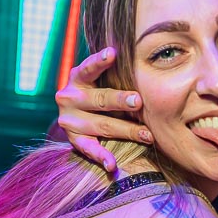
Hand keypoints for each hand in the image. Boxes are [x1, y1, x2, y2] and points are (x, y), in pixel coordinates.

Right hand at [54, 47, 151, 171]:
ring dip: (126, 130)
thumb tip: (146, 56)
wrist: (76, 113)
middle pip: (99, 99)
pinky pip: (88, 148)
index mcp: (77, 77)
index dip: (100, 61)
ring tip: (147, 135)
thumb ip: (114, 71)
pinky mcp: (72, 139)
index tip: (113, 53)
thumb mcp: (101, 78)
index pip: (89, 67)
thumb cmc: (98, 89)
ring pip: (101, 125)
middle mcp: (69, 97)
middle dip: (120, 100)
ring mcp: (69, 120)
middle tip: (138, 101)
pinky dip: (102, 157)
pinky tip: (112, 165)